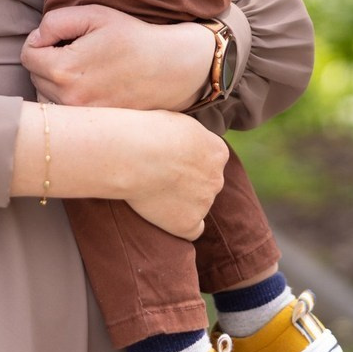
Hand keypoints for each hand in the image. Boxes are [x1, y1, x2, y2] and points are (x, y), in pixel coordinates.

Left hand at [22, 4, 212, 111]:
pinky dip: (67, 99)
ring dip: (53, 81)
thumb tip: (36, 38)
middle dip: (47, 60)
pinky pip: (64, 113)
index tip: (61, 36)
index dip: (40, 40)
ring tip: (82, 68)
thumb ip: (56, 21)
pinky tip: (87, 85)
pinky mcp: (94, 127)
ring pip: (46, 96)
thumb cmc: (132, 37)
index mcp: (64, 71)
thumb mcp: (94, 15)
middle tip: (76, 50)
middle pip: (34, 76)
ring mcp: (82, 118)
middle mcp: (69, 100)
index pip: (27, 56)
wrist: (172, 67)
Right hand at [122, 111, 226, 239]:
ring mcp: (204, 203)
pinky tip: (163, 215)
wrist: (134, 154)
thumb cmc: (149, 130)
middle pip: (206, 183)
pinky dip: (180, 225)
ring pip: (197, 205)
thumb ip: (190, 136)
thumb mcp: (177, 121)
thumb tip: (187, 141)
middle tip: (159, 174)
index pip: (212, 160)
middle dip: (188, 181)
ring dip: (180, 201)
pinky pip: (190, 230)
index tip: (171, 158)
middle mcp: (216, 178)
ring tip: (151, 189)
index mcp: (217, 151)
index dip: (190, 160)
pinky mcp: (187, 224)